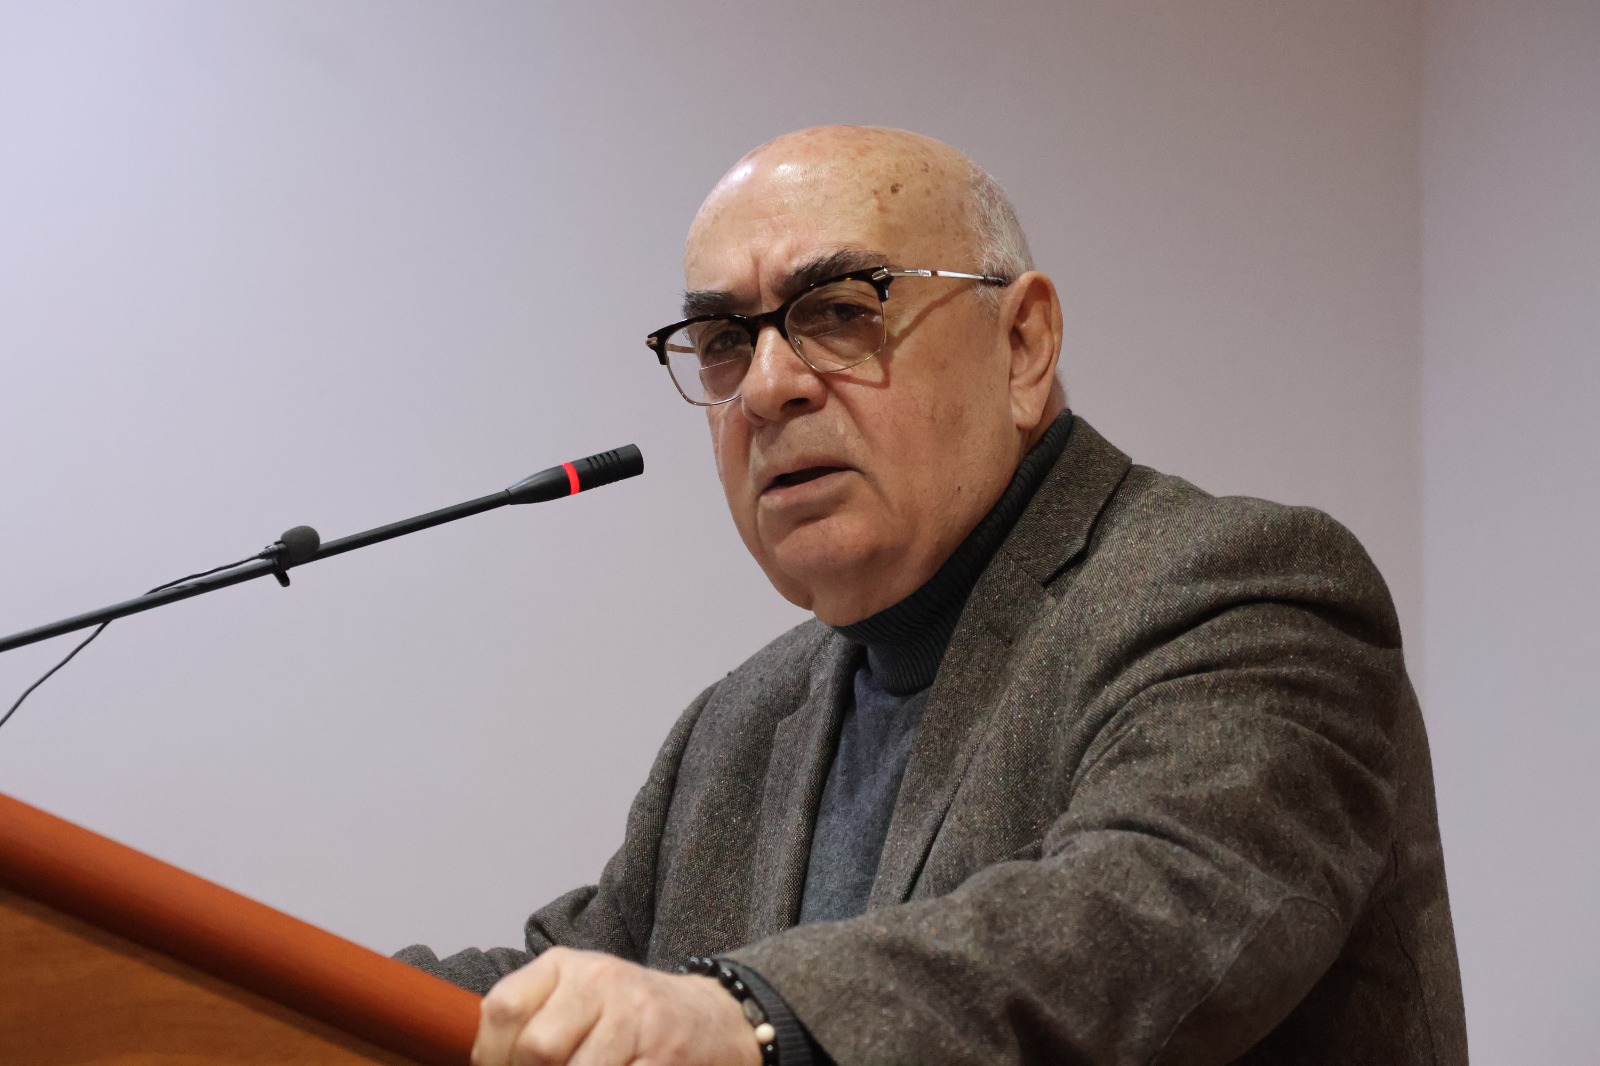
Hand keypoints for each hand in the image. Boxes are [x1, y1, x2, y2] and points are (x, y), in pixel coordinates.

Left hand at [471, 947, 763, 1065]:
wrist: (712, 1019)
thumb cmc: (629, 1016)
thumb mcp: (577, 998)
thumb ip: (531, 1020)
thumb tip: (483, 1062)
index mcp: (567, 965)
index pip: (503, 1008)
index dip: (490, 1055)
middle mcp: (602, 981)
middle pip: (536, 1047)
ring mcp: (637, 1018)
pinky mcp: (665, 1055)